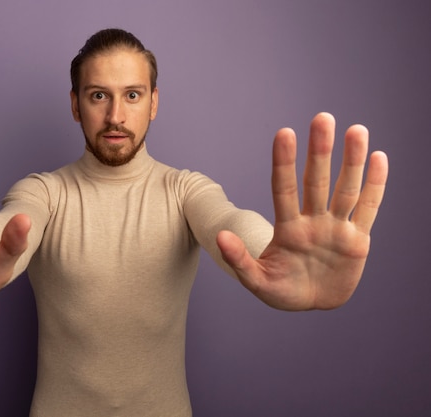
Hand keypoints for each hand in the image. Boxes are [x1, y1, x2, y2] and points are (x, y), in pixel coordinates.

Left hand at [217, 113, 388, 310]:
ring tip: (356, 130)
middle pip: (316, 182)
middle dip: (319, 151)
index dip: (284, 163)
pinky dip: (375, 186)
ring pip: (346, 189)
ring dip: (351, 161)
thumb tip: (220, 237)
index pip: (284, 189)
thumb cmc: (281, 291)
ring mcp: (336, 228)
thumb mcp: (256, 281)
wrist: (311, 304)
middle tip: (322, 118)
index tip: (284, 133)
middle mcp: (312, 222)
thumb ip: (239, 260)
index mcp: (287, 230)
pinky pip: (368, 209)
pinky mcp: (358, 240)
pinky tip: (378, 157)